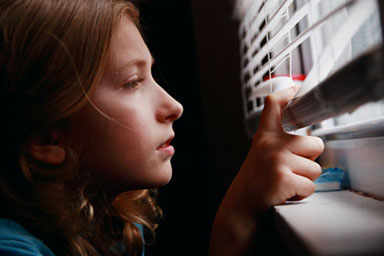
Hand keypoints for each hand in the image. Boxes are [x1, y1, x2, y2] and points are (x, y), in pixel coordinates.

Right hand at [232, 84, 323, 214]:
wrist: (241, 203)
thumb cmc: (256, 179)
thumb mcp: (261, 152)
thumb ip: (280, 142)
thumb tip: (310, 140)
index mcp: (265, 136)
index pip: (274, 107)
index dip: (286, 94)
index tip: (294, 87)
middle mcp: (271, 144)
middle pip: (315, 143)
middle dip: (309, 160)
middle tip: (289, 168)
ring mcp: (278, 161)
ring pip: (316, 169)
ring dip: (304, 179)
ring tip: (285, 181)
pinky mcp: (284, 179)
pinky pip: (310, 186)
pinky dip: (301, 193)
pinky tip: (285, 192)